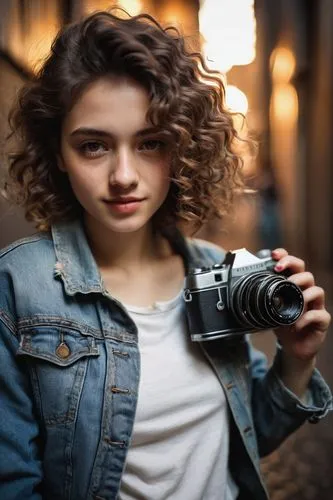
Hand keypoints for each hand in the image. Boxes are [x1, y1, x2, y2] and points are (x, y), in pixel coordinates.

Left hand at [272, 248, 330, 364]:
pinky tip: (297, 323)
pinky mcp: (322, 319)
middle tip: (279, 270)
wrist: (293, 346)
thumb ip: (262, 297)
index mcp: (292, 285)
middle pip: (305, 272)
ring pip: (317, 290)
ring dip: (303, 292)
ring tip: (291, 297)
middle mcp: (305, 291)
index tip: (274, 255)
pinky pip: (320, 314)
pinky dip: (308, 317)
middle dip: (293, 266)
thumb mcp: (268, 309)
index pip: (292, 265)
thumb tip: (242, 288)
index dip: (285, 256)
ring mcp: (315, 305)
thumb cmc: (282, 323)